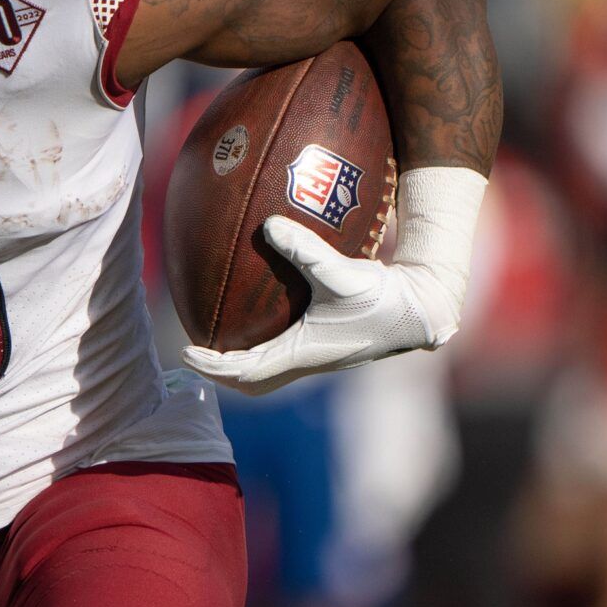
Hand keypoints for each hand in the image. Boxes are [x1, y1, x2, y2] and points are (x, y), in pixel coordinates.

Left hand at [179, 215, 460, 396]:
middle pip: (250, 381)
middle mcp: (304, 361)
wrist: (420, 311)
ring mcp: (314, 356)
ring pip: (265, 371)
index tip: (186, 353)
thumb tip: (267, 225)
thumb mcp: (341, 272)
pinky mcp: (323, 344)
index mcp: (302, 355)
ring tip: (214, 339)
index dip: (213, 366)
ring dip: (238, 362)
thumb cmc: (383, 298)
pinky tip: (253, 318)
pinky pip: (280, 353)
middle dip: (219, 372)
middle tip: (194, 351)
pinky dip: (258, 346)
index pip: (245, 373)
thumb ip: (305, 249)